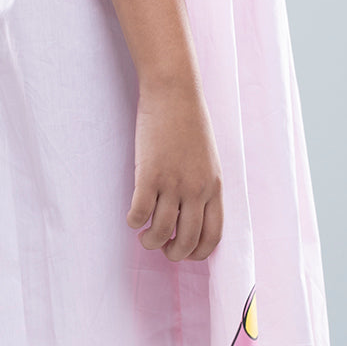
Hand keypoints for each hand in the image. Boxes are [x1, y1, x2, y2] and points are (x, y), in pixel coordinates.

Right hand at [126, 78, 223, 261]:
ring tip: (143, 235)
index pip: (212, 236)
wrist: (174, 92)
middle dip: (172, 253)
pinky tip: (132, 216)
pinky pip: (139, 212)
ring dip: (149, 241)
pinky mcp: (149, 173)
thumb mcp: (207, 158)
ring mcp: (172, 182)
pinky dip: (133, 221)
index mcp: (214, 186)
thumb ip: (203, 185)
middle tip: (161, 246)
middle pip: (187, 240)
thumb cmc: (189, 121)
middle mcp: (196, 189)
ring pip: (161, 231)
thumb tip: (190, 212)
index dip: (197, 252)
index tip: (184, 252)